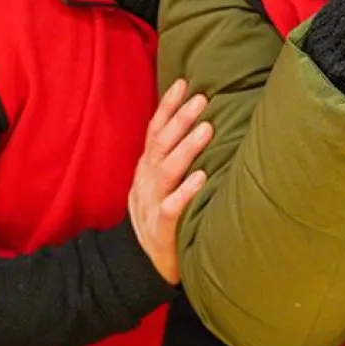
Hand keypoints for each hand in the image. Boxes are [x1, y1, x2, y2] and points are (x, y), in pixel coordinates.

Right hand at [127, 78, 212, 284]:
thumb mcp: (156, 183)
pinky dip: (185, 192)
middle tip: (202, 98)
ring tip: (207, 130)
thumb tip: (195, 123)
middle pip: (161, 144)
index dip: (167, 106)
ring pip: (167, 171)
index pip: (154, 130)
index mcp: (147, 168)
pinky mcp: (162, 228)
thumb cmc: (157, 216)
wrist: (137, 263)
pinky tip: (201, 178)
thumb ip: (169, 157)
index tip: (183, 82)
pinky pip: (172, 208)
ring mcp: (152, 203)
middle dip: (180, 119)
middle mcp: (147, 181)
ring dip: (187, 148)